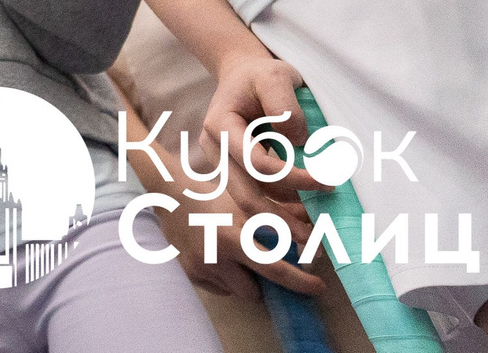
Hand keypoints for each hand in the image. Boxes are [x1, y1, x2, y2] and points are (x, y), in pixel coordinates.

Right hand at [159, 191, 326, 298]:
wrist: (169, 195)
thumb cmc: (212, 194)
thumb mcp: (245, 204)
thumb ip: (278, 219)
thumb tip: (312, 230)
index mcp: (233, 237)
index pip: (274, 268)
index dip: (300, 281)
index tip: (318, 286)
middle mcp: (216, 257)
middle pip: (255, 291)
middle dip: (266, 285)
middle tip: (270, 270)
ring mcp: (201, 268)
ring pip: (237, 292)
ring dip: (245, 281)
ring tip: (242, 260)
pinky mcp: (191, 274)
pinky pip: (220, 289)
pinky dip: (227, 280)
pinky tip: (222, 259)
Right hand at [202, 51, 321, 230]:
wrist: (242, 76)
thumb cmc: (260, 75)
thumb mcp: (275, 76)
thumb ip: (285, 105)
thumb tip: (298, 144)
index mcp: (219, 125)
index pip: (257, 163)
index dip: (294, 177)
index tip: (327, 182)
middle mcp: (214, 149)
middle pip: (245, 195)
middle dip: (280, 221)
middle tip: (314, 240)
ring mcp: (221, 164)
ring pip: (248, 203)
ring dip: (280, 222)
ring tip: (312, 237)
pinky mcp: (232, 173)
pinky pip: (254, 198)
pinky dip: (277, 212)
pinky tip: (301, 220)